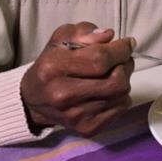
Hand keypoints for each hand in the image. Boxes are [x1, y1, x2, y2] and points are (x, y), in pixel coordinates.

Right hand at [20, 22, 134, 136]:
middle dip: (126, 65)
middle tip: (122, 59)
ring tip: (115, 73)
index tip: (128, 43)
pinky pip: (120, 110)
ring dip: (125, 80)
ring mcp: (75, 115)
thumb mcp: (61, 39)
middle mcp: (63, 94)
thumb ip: (84, 32)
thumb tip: (109, 36)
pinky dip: (122, 97)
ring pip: (121, 95)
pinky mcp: (86, 128)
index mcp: (54, 67)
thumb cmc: (51, 64)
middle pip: (115, 81)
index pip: (100, 59)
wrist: (33, 100)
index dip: (121, 50)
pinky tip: (110, 90)